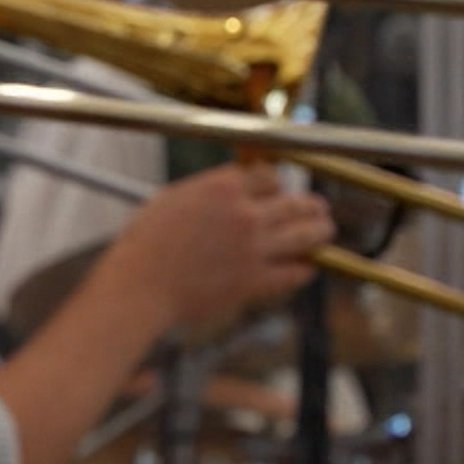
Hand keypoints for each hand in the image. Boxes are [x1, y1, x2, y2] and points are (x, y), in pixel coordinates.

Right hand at [102, 162, 334, 331]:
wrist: (139, 287)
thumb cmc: (145, 244)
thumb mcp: (172, 200)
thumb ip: (209, 191)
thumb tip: (233, 188)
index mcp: (221, 188)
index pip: (269, 175)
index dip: (274, 183)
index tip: (275, 190)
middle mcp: (244, 214)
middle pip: (296, 202)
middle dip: (310, 205)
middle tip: (318, 208)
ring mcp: (254, 248)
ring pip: (307, 234)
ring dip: (320, 230)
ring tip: (324, 229)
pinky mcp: (256, 281)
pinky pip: (297, 271)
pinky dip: (305, 267)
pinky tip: (306, 265)